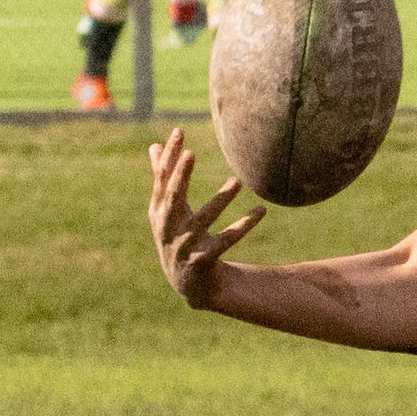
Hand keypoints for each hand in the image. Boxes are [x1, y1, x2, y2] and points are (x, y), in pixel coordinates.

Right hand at [148, 130, 265, 308]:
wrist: (187, 284)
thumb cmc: (177, 237)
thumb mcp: (167, 210)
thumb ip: (162, 178)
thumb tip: (154, 146)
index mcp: (158, 211)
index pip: (162, 179)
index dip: (170, 156)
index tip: (180, 132)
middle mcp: (167, 227)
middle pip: (173, 197)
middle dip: (180, 176)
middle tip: (191, 153)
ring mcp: (184, 245)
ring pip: (204, 219)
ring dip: (221, 199)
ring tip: (238, 181)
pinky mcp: (202, 261)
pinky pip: (226, 241)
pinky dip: (244, 226)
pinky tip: (262, 211)